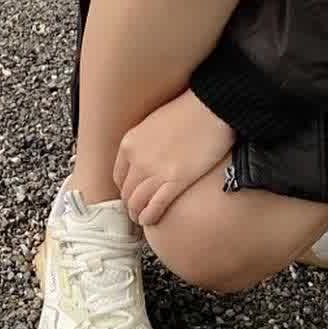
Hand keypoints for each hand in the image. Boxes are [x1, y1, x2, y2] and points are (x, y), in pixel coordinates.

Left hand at [114, 91, 234, 226]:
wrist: (209, 108)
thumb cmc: (187, 112)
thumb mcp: (153, 123)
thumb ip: (145, 143)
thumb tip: (147, 157)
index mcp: (130, 143)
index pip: (119, 175)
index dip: (124, 189)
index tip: (130, 194)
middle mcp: (137, 159)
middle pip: (127, 191)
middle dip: (130, 204)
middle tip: (136, 211)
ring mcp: (155, 171)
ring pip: (138, 202)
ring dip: (138, 213)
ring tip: (142, 219)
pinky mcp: (175, 180)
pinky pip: (156, 205)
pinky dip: (151, 216)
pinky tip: (151, 220)